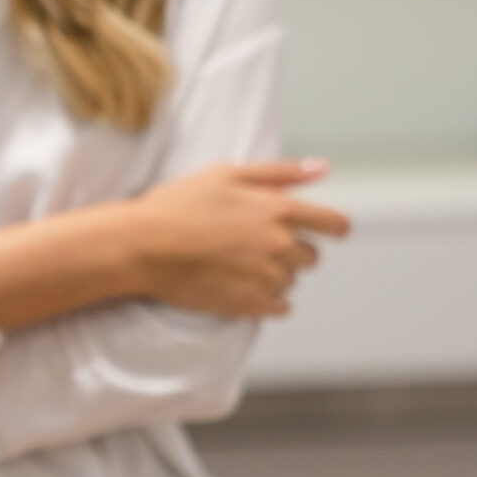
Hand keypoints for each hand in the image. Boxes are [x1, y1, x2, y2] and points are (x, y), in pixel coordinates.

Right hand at [132, 160, 351, 318]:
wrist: (141, 245)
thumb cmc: (178, 204)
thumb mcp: (226, 174)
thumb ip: (280, 173)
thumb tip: (324, 168)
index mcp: (279, 210)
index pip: (336, 225)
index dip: (332, 228)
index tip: (320, 231)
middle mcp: (281, 245)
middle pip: (312, 256)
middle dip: (290, 251)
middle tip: (250, 244)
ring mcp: (267, 277)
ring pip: (291, 281)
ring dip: (273, 274)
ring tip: (234, 263)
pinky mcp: (251, 304)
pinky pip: (280, 307)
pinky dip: (266, 299)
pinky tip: (239, 285)